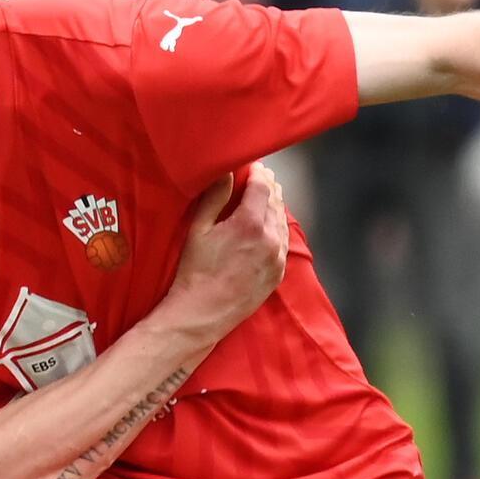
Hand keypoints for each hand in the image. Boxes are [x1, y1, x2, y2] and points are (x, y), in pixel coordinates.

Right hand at [163, 164, 288, 340]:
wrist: (203, 312)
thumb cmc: (195, 270)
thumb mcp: (198, 229)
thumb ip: (215, 196)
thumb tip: (225, 170)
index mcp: (250, 223)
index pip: (262, 187)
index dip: (258, 173)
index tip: (253, 166)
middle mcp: (270, 238)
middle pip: (275, 201)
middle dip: (268, 186)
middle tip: (261, 176)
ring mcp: (278, 257)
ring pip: (282, 221)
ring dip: (275, 205)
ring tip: (267, 195)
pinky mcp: (279, 272)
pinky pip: (284, 241)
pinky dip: (279, 227)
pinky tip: (271, 223)